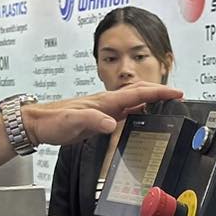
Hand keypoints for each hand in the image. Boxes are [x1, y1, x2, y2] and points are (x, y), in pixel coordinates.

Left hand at [22, 84, 181, 148]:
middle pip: (139, 92)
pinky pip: (125, 110)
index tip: (177, 92)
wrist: (37, 124)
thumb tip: (112, 124)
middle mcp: (107, 102)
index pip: (138, 93)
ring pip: (134, 100)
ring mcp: (104, 108)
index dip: (160, 92)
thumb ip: (93, 121)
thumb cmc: (53, 121)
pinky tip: (141, 116)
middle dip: (160, 92)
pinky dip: (139, 109)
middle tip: (178, 95)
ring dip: (151, 99)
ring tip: (166, 102)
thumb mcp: (73, 122)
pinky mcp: (100, 117)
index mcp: (105, 101)